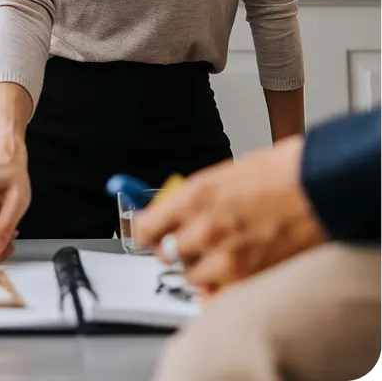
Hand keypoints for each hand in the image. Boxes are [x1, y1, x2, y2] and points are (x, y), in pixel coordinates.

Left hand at [135, 136, 327, 290]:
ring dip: (197, 267)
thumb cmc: (279, 173)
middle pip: (167, 253)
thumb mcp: (222, 174)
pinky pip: (218, 291)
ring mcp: (226, 256)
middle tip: (184, 243)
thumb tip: (171, 210)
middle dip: (173, 249)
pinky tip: (226, 272)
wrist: (319, 187)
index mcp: (193, 197)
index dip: (145, 232)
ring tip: (213, 255)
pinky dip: (218, 285)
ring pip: (191, 275)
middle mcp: (204, 229)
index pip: (146, 227)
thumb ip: (193, 198)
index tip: (148, 232)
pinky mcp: (249, 276)